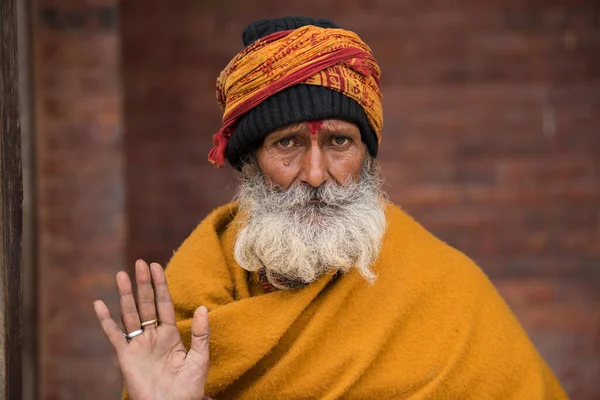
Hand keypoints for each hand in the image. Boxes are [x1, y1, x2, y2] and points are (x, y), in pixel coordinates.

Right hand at [94, 260, 209, 399]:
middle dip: (143, 284)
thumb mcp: (200, 358)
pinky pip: (114, 335)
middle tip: (139, 263)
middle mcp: (153, 336)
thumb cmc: (188, 388)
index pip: (164, 304)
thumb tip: (203, 308)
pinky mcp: (125, 357)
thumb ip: (202, 333)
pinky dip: (105, 320)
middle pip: (146, 304)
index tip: (155, 266)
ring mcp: (138, 345)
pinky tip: (99, 304)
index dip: (160, 286)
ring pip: (130, 314)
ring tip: (121, 275)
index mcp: (171, 335)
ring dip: (126, 295)